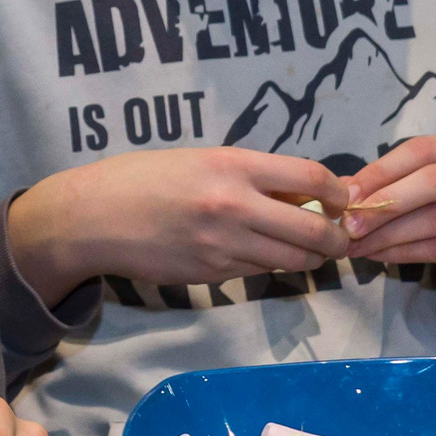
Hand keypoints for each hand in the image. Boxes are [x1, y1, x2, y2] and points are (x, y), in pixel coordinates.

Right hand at [6, 147, 354, 304]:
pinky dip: (268, 265)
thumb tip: (304, 189)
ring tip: (304, 248)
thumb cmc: (145, 178)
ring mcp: (225, 246)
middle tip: (338, 236)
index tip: (340, 199)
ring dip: (308, 257)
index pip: (312, 178)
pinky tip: (257, 253)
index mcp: (234, 166)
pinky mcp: (213, 275)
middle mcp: (236, 206)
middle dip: (337, 239)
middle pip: (314, 232)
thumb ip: (251, 175)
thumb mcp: (201, 160)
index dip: (338, 192)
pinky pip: (258, 272)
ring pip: (292, 261)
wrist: (94, 217)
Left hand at [343, 134, 435, 291]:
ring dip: (387, 235)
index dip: (382, 170)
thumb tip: (343, 188)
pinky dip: (402, 253)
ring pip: (434, 221)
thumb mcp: (429, 184)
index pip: (422, 150)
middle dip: (384, 203)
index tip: (347, 193)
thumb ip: (391, 181)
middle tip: (348, 224)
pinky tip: (378, 255)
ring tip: (355, 245)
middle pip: (433, 182)